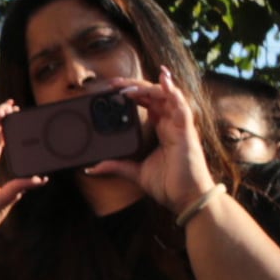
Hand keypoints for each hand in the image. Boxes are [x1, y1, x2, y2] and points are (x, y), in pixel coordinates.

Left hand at [103, 76, 215, 215]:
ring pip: (166, 96)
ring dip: (146, 87)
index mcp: (162, 129)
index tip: (114, 90)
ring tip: (126, 86)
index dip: (134, 93)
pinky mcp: (186, 132)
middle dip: (135, 85)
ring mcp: (180, 126)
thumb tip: (92, 167)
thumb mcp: (136, 172)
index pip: (149, 103)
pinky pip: (181, 106)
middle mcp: (172, 124)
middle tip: (113, 83)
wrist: (187, 199)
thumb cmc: (169, 185)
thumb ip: (117, 166)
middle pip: (155, 95)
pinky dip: (173, 91)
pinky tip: (164, 79)